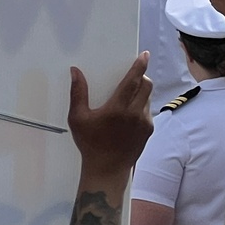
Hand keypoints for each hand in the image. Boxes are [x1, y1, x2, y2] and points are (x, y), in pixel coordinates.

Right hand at [68, 54, 152, 180]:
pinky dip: (141, 107)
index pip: (133, 81)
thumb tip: (76, 71)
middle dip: (142, 77)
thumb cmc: (90, 144)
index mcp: (117, 108)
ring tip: (128, 98)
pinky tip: (129, 115)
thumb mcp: (78, 119)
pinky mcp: (149, 130)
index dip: (140, 66)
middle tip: (133, 77)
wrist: (107, 169)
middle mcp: (134, 113)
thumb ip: (78, 93)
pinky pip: (148, 111)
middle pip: (146, 86)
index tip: (145, 55)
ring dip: (141, 93)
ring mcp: (144, 122)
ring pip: (148, 98)